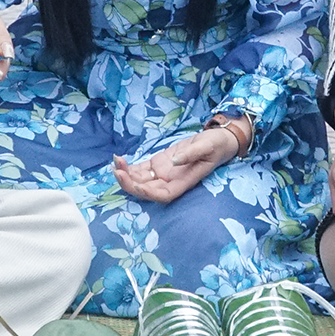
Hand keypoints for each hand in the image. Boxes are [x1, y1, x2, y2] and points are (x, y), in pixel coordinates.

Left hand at [111, 128, 236, 203]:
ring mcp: (163, 174)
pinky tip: (119, 160)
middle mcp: (171, 181)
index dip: (148, 193)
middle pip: (147, 190)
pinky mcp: (158, 164)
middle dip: (130, 183)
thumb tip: (174, 162)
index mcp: (184, 182)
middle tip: (117, 170)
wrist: (219, 139)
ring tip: (115, 162)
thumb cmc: (217, 144)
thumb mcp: (207, 146)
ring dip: (126, 174)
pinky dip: (129, 167)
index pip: (163, 195)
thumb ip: (191, 154)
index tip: (135, 184)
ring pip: (140, 180)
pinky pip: (141, 170)